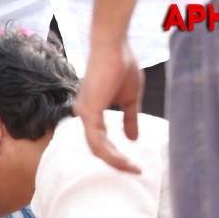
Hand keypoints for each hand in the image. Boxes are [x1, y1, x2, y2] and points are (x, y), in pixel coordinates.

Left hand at [74, 41, 143, 173]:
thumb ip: (129, 119)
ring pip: (97, 148)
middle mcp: (84, 115)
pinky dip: (111, 153)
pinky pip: (98, 142)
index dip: (115, 154)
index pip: (100, 140)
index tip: (132, 163)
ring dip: (115, 161)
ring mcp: (85, 114)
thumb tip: (133, 139)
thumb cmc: (121, 65)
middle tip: (133, 171)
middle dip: (116, 162)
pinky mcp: (89, 113)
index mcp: (91, 111)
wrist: (114, 46)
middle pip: (97, 148)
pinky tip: (124, 160)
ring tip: (132, 168)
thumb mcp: (129, 99)